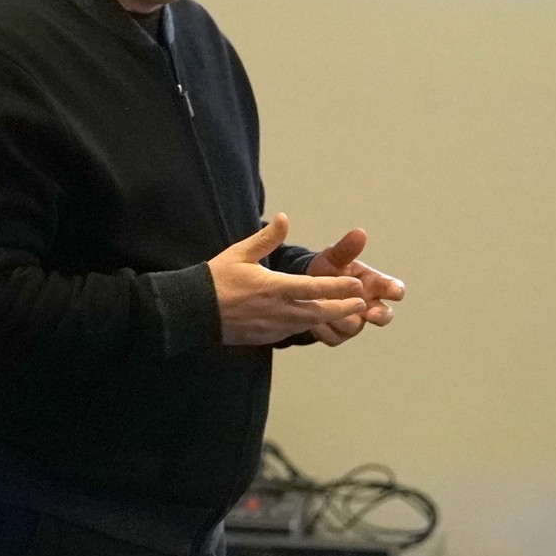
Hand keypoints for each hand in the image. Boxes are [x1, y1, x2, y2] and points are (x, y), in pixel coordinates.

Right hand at [210, 214, 365, 345]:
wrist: (193, 311)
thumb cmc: (216, 279)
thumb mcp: (240, 253)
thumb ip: (266, 238)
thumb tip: (284, 218)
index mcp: (274, 287)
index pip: (315, 288)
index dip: (339, 287)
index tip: (357, 284)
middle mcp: (277, 310)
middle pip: (320, 312)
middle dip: (343, 308)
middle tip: (361, 305)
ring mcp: (272, 327)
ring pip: (309, 325)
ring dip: (328, 319)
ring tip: (346, 314)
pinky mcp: (265, 337)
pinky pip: (293, 332)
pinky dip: (307, 325)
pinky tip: (313, 319)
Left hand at [306, 228, 405, 346]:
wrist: (303, 287)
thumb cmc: (327, 269)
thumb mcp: (334, 257)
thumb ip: (346, 249)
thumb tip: (359, 232)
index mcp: (374, 285)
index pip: (393, 289)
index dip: (396, 290)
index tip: (395, 291)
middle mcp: (369, 306)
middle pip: (384, 316)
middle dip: (380, 315)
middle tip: (372, 313)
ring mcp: (354, 322)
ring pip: (354, 327)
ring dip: (342, 319)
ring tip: (326, 309)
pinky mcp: (337, 335)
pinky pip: (333, 337)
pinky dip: (323, 330)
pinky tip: (312, 322)